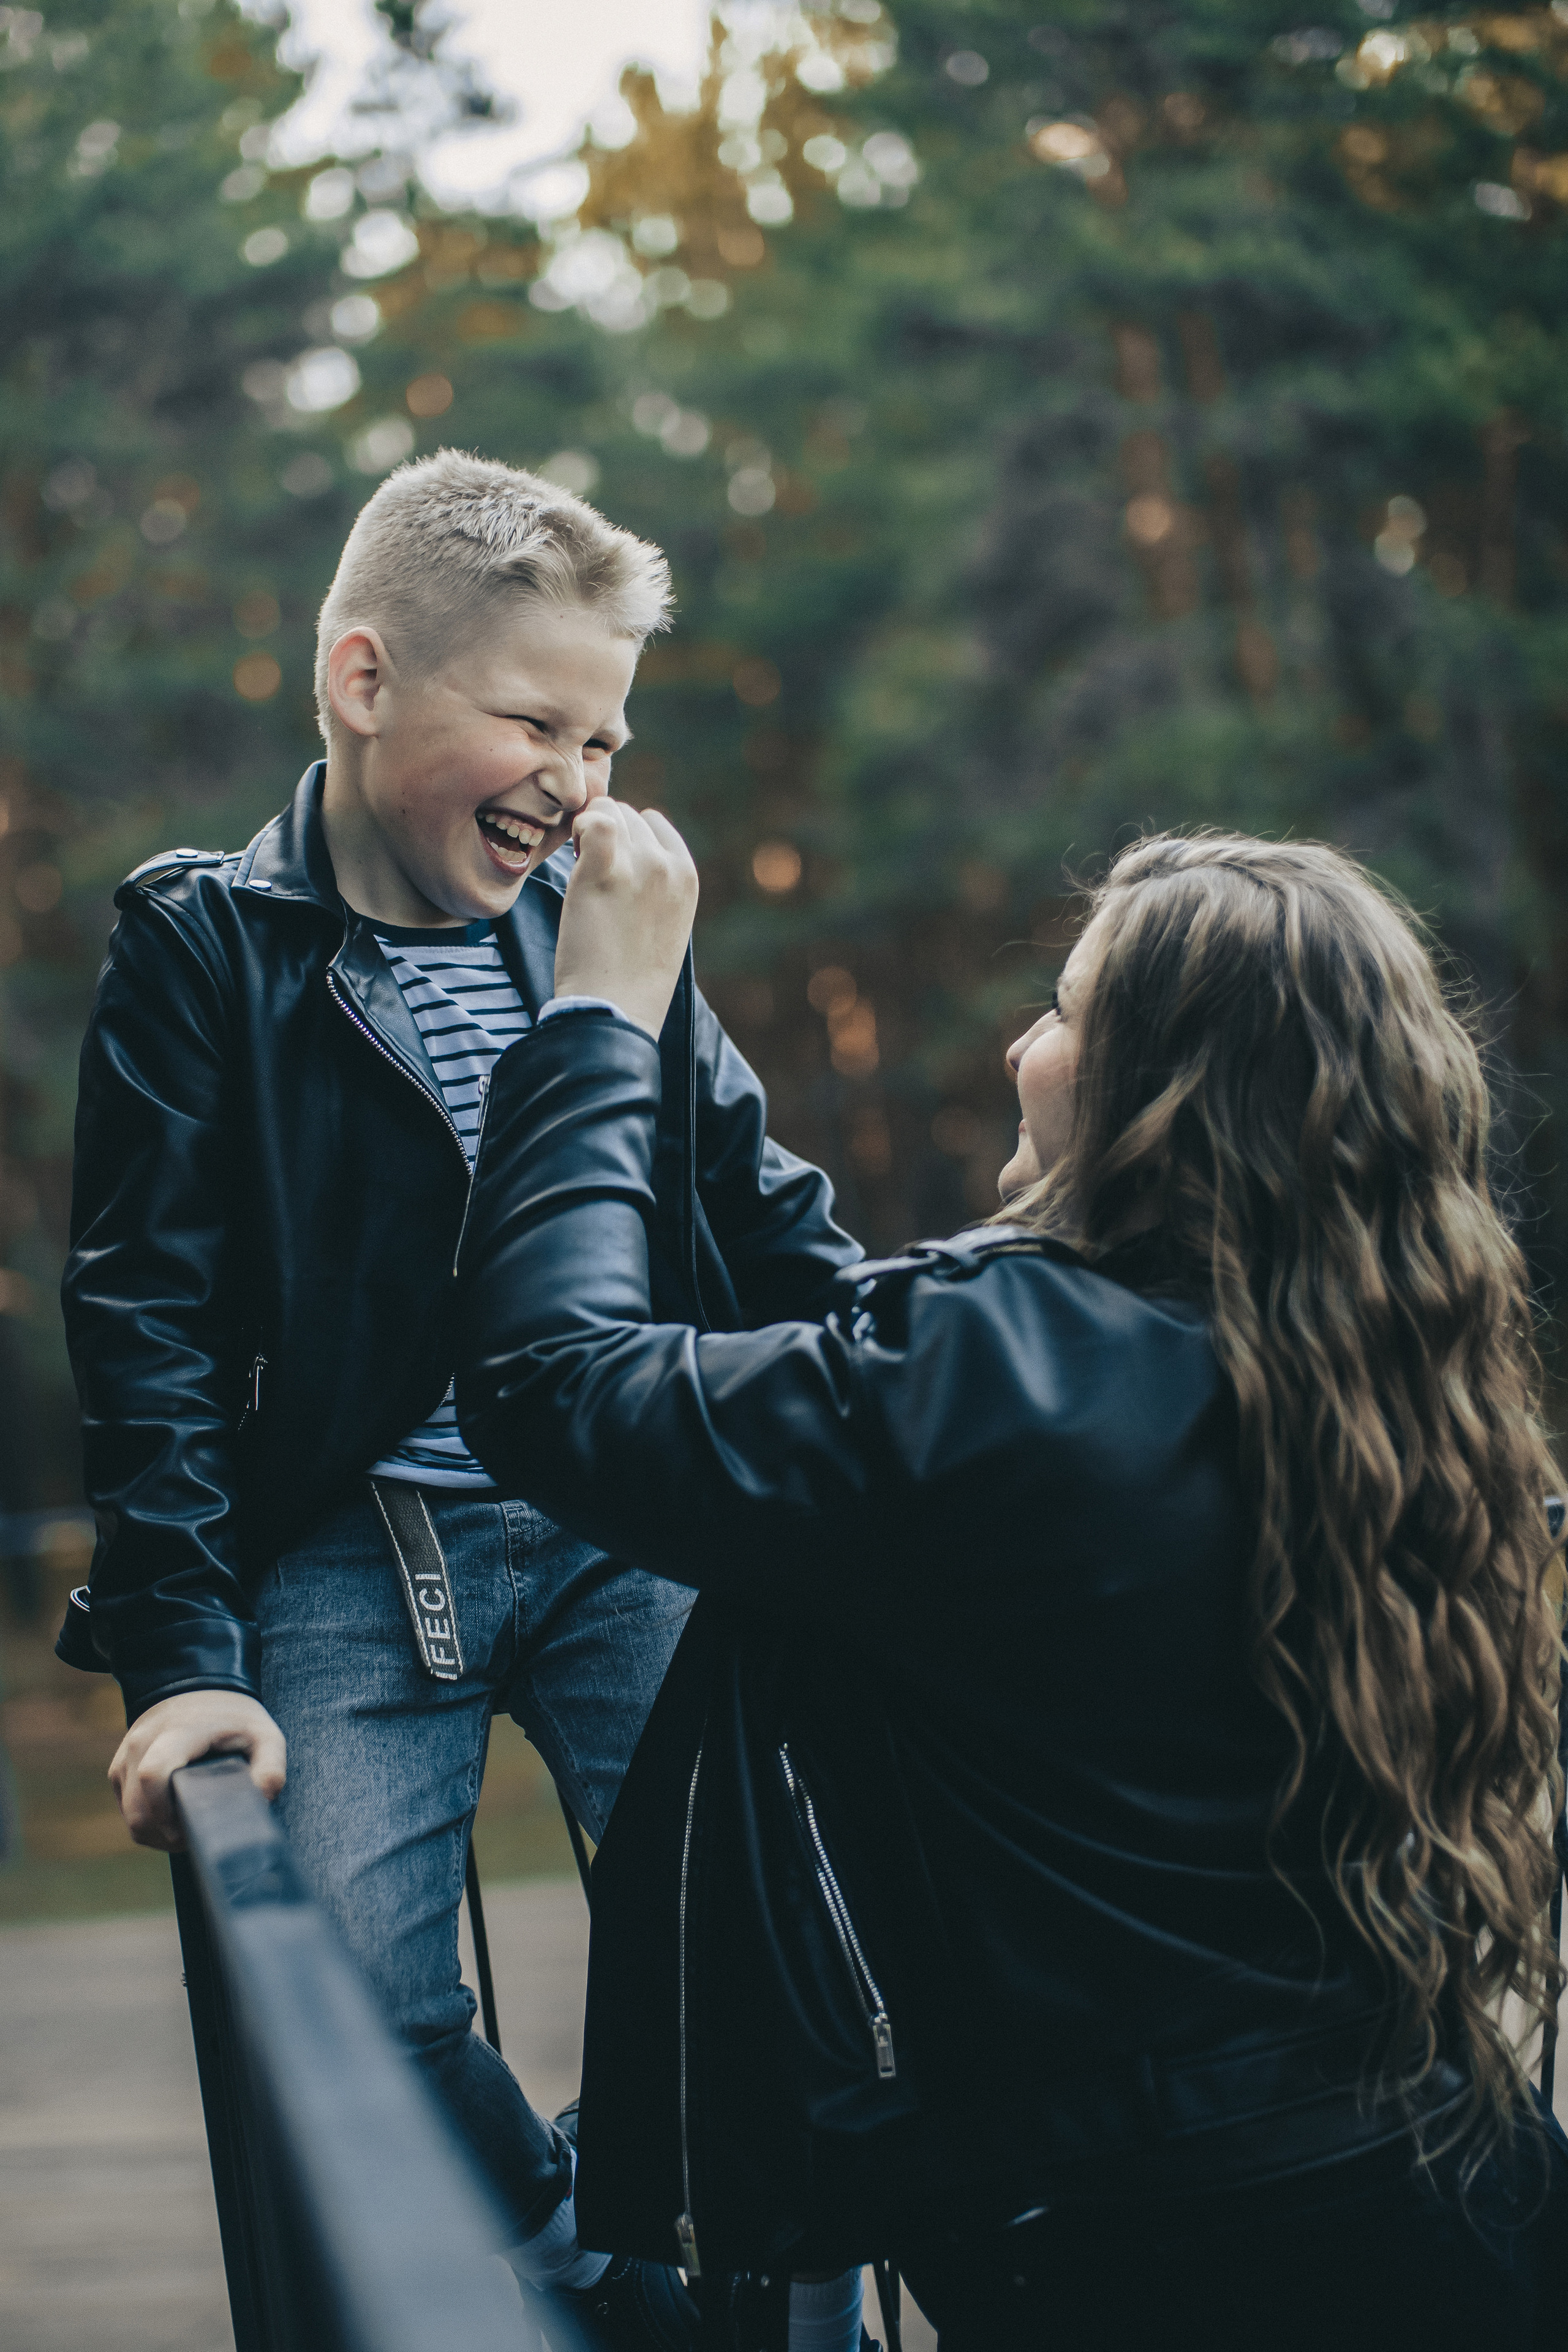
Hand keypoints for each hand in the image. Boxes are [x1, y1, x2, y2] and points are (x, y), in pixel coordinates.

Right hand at [109, 1690, 285, 1851]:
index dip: (166, 1814)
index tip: (189, 1830)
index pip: (154, 1775)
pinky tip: (171, 1818)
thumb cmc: (234, 1717)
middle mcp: (143, 1742)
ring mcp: (126, 1755)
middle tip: (195, 1836)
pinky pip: (126, 1806)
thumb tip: (261, 1801)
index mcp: (177, 1732)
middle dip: (164, 1834)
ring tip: (186, 1829)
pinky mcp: (119, 1767)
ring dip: (155, 1831)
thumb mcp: (265, 1736)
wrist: (199, 1686)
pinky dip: (146, 1820)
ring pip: (129, 1814)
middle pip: (138, 1808)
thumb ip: (271, 1769)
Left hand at [553, 800, 698, 1041]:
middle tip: (591, 874)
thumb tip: (624, 856)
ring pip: (608, 810)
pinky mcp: (604, 870)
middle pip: (628, 815)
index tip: (612, 868)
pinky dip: (578, 829)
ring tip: (581, 871)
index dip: (627, 840)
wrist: (615, 1009)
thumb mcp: (664, 925)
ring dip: (588, 832)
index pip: (655, 824)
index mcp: (687, 877)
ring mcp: (639, 864)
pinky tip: (573, 858)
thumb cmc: (632, 978)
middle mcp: (668, 865)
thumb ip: (655, 887)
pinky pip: (592, 820)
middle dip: (606, 836)